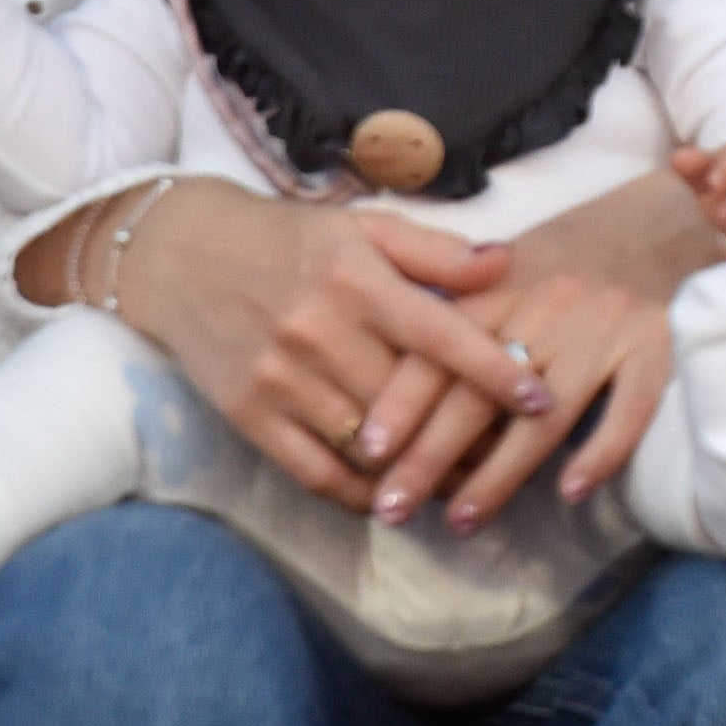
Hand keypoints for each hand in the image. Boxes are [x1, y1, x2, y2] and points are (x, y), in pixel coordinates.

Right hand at [79, 181, 547, 511]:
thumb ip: (436, 251)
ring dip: (423, 472)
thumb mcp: (363, 227)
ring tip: (473, 484)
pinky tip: (397, 499)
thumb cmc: (290, 240)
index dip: (494, 370)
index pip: (437, 334)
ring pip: (368, 445)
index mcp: (353, 278)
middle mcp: (317, 331)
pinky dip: (361, 494)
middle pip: (407, 402)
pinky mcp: (249, 416)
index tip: (544, 399)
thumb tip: (508, 263)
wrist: (181, 255)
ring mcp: (279, 380)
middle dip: (469, 433)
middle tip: (523, 454)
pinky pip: (316, 472)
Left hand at [351, 172, 725, 536]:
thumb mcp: (497, 267)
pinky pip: (630, 406)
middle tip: (392, 511)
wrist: (662, 218)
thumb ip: (448, 311)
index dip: (400, 405)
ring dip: (499, 473)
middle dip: (429, 456)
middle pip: (477, 394)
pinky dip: (603, 450)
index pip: (437, 353)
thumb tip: (383, 377)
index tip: (365, 454)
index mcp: (496, 289)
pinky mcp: (654, 345)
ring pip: (543, 414)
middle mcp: (544, 308)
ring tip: (462, 520)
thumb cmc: (566, 257)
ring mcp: (601, 329)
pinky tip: (572, 492)